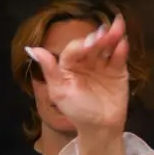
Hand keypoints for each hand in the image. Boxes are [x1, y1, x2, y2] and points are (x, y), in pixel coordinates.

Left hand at [26, 14, 129, 139]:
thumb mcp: (59, 91)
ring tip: (118, 27)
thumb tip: (31, 48)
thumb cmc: (76, 110)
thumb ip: (49, 69)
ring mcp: (102, 65)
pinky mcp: (118, 70)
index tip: (90, 43)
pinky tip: (122, 43)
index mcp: (68, 65)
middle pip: (91, 45)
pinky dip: (120, 50)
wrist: (99, 127)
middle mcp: (85, 61)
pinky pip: (118, 58)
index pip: (73, 50)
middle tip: (105, 33)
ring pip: (106, 47)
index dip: (81, 45)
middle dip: (98, 38)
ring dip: (112, 37)